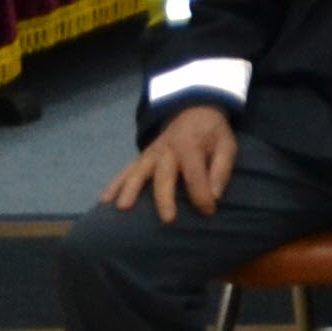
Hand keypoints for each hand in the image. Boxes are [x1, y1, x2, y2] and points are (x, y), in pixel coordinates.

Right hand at [103, 105, 237, 222]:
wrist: (192, 110)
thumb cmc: (212, 133)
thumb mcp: (227, 144)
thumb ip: (222, 169)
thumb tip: (215, 196)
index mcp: (190, 146)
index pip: (195, 174)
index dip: (201, 194)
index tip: (208, 212)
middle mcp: (166, 150)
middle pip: (164, 176)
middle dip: (165, 198)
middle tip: (168, 220)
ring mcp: (150, 154)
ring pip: (138, 173)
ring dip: (130, 190)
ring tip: (122, 208)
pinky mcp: (141, 158)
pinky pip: (125, 171)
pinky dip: (114, 184)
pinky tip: (104, 200)